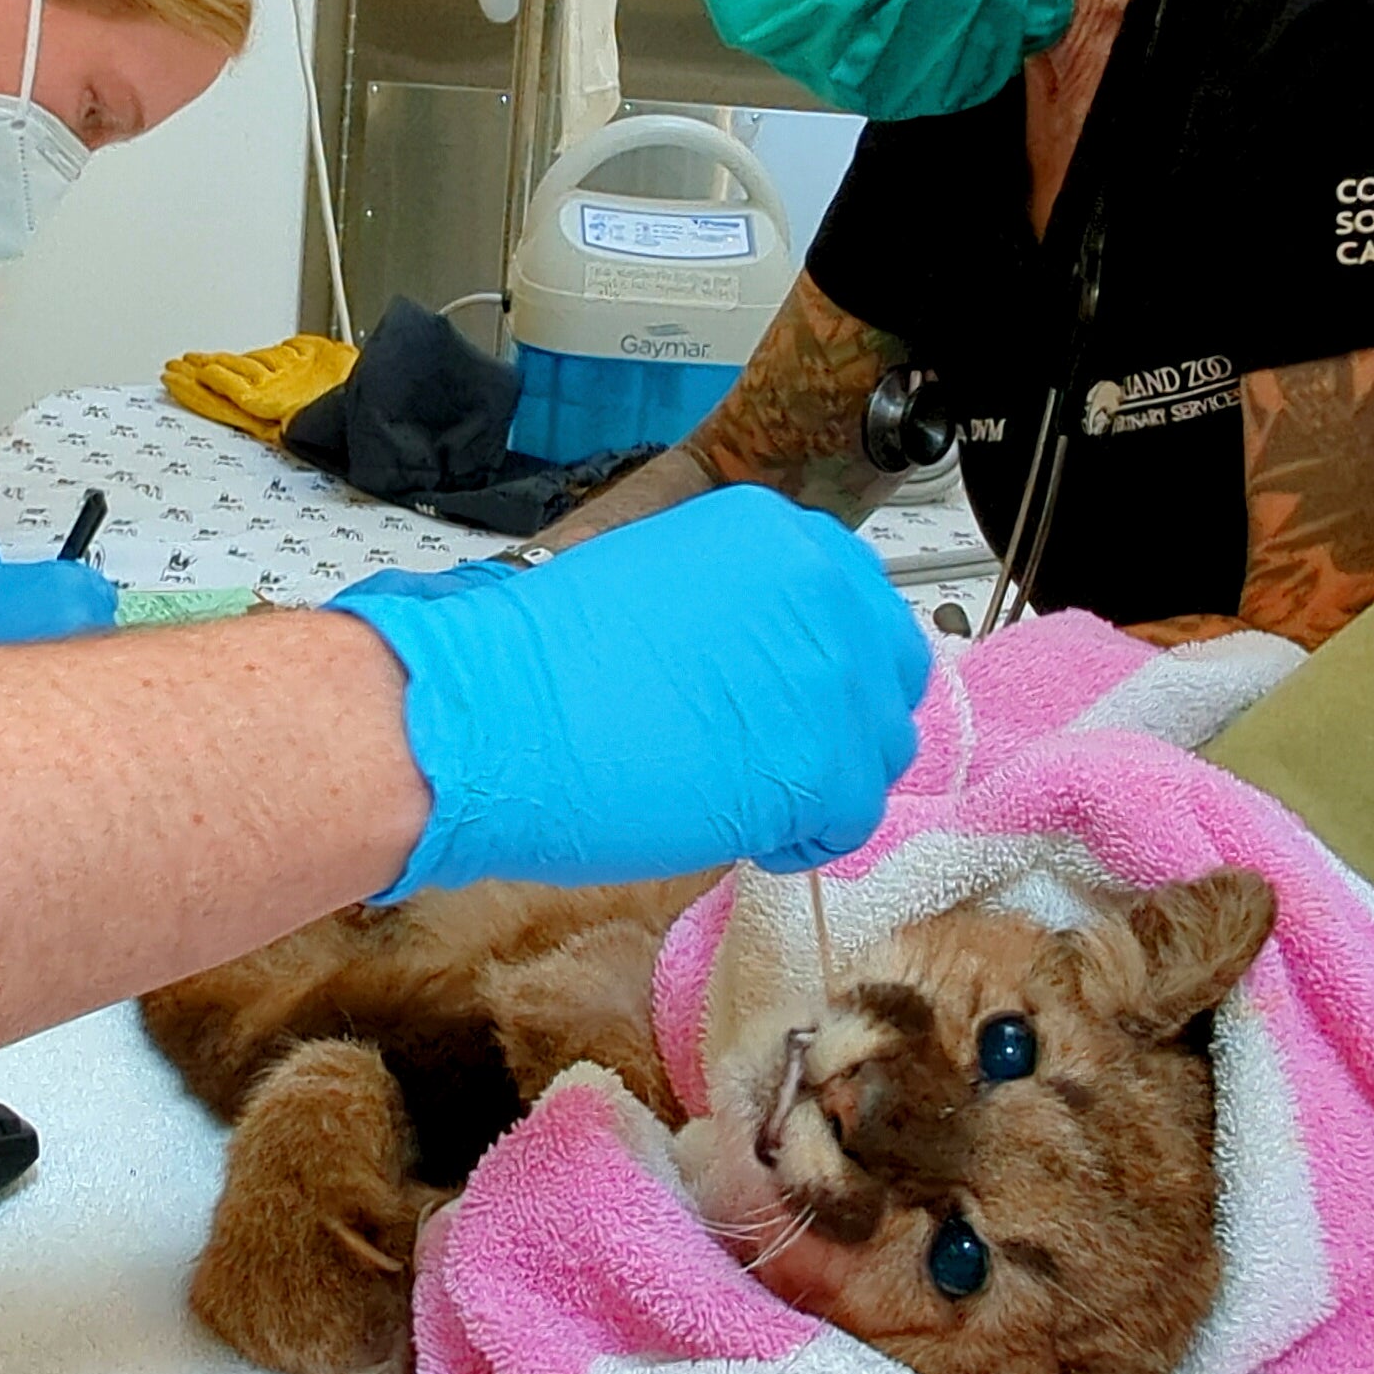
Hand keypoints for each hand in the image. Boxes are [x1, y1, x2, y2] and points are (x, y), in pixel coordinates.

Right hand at [332, 485, 925, 898]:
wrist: (485, 713)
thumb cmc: (540, 662)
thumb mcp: (663, 588)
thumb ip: (741, 612)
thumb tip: (775, 667)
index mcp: (778, 535)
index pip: (859, 604)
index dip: (828, 665)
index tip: (791, 699)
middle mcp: (823, 590)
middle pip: (887, 676)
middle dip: (839, 724)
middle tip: (771, 756)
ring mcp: (831, 678)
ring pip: (879, 752)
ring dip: (824, 783)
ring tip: (741, 794)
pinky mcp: (822, 768)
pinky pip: (851, 820)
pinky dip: (803, 838)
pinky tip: (740, 829)